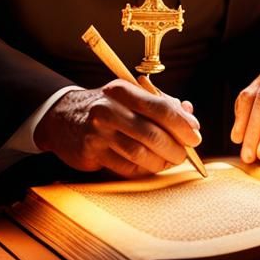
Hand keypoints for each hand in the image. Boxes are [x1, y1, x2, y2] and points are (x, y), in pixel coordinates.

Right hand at [33, 80, 201, 177]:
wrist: (63, 118)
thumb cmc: (107, 108)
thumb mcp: (131, 97)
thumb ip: (162, 104)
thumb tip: (191, 116)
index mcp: (122, 90)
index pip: (160, 108)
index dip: (182, 125)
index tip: (195, 136)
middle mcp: (108, 109)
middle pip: (152, 133)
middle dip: (174, 148)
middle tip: (184, 154)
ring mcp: (98, 132)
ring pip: (140, 154)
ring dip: (160, 162)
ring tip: (168, 161)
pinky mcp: (91, 153)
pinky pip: (125, 167)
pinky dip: (143, 169)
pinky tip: (148, 165)